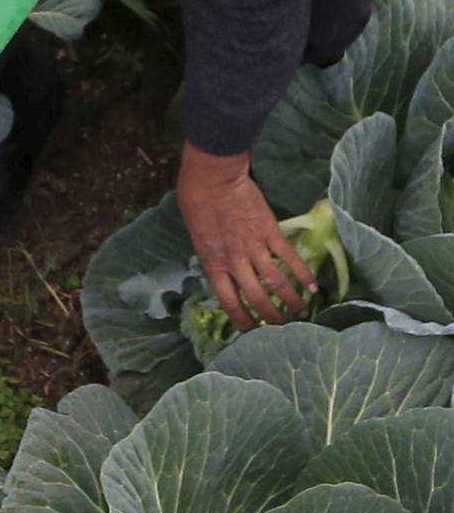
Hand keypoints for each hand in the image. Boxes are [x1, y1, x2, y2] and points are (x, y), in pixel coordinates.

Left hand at [176, 144, 316, 331]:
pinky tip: (314, 285)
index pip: (229, 303)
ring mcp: (254, 248)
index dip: (243, 321)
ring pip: (277, 283)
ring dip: (292, 300)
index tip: (253, 333)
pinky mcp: (271, 232)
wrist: (214, 179)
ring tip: (302, 312)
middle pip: (257, 299)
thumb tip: (224, 274)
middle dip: (272, 318)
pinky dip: (303, 273)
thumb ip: (213, 258)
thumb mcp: (198, 237)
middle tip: (284, 328)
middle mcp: (235, 262)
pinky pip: (290, 258)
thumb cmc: (197, 204)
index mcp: (214, 264)